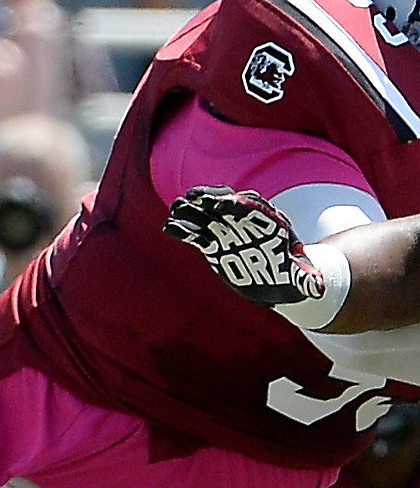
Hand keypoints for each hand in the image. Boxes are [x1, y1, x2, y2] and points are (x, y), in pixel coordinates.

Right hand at [162, 185, 325, 307]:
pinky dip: (182, 230)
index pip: (249, 205)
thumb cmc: (291, 275)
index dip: (235, 203)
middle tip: (192, 201)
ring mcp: (225, 231)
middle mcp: (244, 222)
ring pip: (204, 214)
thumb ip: (305, 280)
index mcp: (266, 221)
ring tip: (176, 211)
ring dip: (190, 211)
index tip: (221, 204)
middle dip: (207, 200)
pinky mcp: (211, 243)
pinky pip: (194, 233)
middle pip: (222, 202)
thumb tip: (316, 287)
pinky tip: (170, 228)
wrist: (277, 280)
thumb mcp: (302, 277)